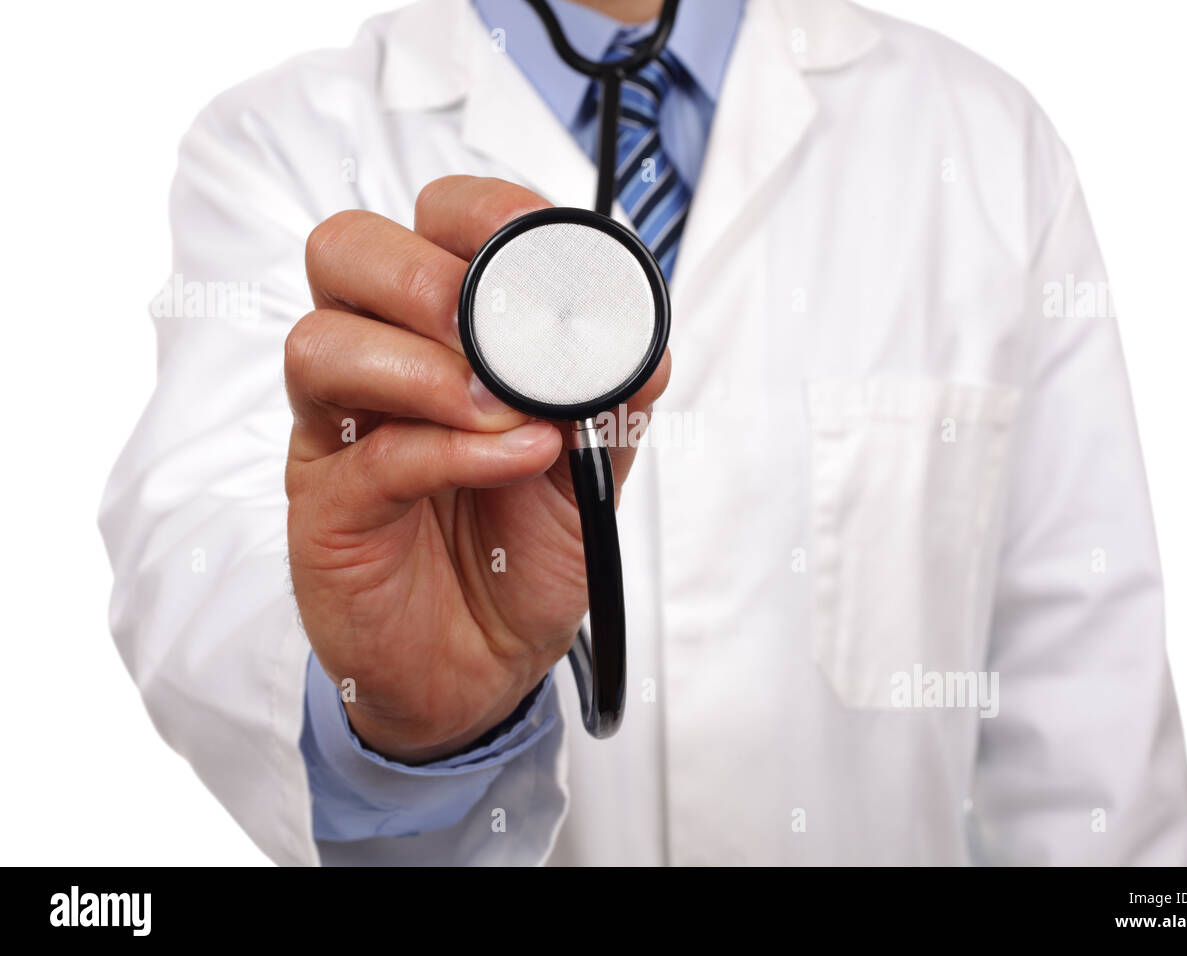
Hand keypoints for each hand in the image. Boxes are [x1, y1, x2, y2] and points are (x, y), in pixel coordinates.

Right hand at [286, 176, 669, 761]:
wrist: (483, 667)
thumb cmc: (523, 558)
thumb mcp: (591, 471)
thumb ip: (611, 402)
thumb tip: (645, 342)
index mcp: (435, 334)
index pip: (424, 223)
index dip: (479, 211)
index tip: (542, 242)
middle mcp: (376, 366)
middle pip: (343, 252)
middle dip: (426, 276)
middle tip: (497, 336)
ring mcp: (340, 433)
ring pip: (321, 343)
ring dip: (426, 366)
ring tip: (505, 411)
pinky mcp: (328, 509)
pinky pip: (369, 454)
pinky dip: (453, 448)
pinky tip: (514, 457)